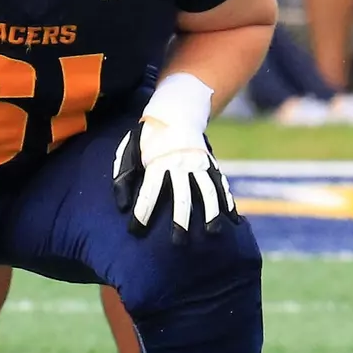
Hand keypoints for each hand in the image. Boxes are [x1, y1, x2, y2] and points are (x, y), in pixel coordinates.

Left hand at [112, 118, 238, 241]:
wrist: (176, 110)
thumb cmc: (148, 137)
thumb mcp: (130, 150)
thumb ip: (123, 176)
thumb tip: (122, 206)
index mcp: (157, 162)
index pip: (149, 192)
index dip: (142, 212)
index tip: (135, 231)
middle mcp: (180, 164)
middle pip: (182, 196)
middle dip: (180, 220)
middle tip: (178, 242)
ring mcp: (199, 164)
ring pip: (207, 191)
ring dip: (211, 213)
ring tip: (212, 233)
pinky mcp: (211, 164)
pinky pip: (220, 184)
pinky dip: (227, 200)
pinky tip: (231, 218)